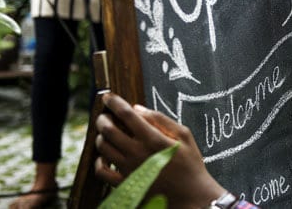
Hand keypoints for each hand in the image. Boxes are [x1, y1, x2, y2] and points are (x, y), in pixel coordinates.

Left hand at [95, 93, 226, 208]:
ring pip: (103, 148)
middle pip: (109, 130)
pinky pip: (102, 172)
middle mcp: (137, 152)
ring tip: (107, 133)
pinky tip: (105, 156)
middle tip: (105, 115)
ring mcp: (129, 169)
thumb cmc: (191, 164)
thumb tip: (138, 108)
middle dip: (103, 118)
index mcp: (153, 138)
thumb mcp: (184, 135)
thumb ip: (161, 119)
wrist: (191, 195)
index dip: (114, 102)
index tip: (107, 96)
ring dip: (101, 137)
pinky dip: (99, 161)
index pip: (126, 114)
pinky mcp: (126, 184)